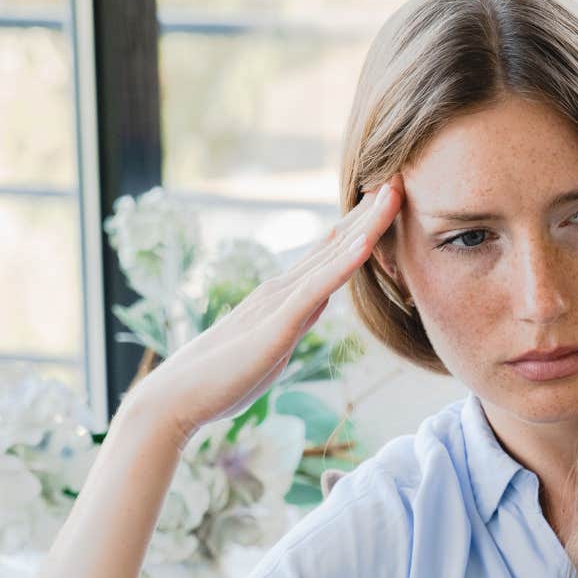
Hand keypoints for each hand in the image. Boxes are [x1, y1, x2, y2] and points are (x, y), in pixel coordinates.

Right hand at [121, 175, 403, 435]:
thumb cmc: (220, 379)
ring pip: (331, 258)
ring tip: (393, 193)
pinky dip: (343, 265)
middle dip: (370, 215)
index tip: (387, 202)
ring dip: (365, 226)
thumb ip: (296, 321)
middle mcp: (281, 290)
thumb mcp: (272, 345)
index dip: (359, 228)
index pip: (329, 255)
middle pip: (335, 246)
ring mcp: (278, 303)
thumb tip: (319, 304)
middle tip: (400, 180)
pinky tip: (366, 243)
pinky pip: (316, 289)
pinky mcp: (276, 324)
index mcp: (282, 297)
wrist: (177, 397)